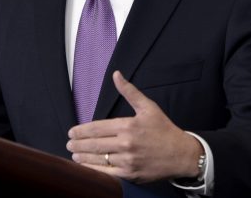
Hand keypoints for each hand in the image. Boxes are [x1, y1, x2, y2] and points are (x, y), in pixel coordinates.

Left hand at [67, 71, 202, 182]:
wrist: (181, 154)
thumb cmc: (164, 130)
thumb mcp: (148, 107)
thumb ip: (129, 92)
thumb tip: (116, 75)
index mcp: (128, 126)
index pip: (97, 128)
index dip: (81, 130)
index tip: (72, 131)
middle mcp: (126, 144)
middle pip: (94, 144)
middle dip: (78, 143)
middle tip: (69, 143)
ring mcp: (127, 161)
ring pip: (98, 159)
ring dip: (82, 157)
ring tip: (74, 154)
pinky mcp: (130, 175)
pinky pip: (106, 174)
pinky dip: (93, 170)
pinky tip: (85, 167)